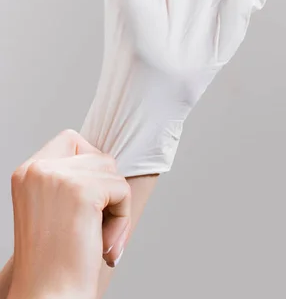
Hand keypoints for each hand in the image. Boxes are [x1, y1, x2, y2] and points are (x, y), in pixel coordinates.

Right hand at [8, 130, 130, 298]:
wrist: (47, 297)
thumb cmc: (55, 260)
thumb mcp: (53, 206)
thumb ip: (70, 178)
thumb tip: (107, 159)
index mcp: (27, 171)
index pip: (72, 140)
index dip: (89, 168)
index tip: (86, 204)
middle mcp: (37, 169)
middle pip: (98, 156)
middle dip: (106, 190)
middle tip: (93, 226)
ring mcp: (58, 177)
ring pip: (112, 172)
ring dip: (115, 207)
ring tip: (96, 238)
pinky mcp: (82, 191)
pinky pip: (122, 189)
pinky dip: (122, 218)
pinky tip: (103, 243)